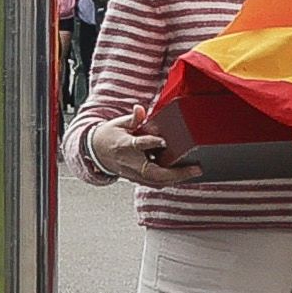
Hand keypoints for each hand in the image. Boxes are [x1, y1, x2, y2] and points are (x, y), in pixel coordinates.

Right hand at [84, 104, 200, 188]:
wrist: (96, 152)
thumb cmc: (110, 136)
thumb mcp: (119, 123)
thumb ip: (133, 119)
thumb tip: (139, 109)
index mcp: (124, 145)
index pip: (137, 145)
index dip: (150, 143)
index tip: (162, 140)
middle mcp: (130, 163)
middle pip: (153, 172)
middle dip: (175, 173)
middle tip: (195, 168)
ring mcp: (133, 174)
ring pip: (156, 181)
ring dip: (176, 179)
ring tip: (194, 172)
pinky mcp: (137, 179)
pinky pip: (155, 183)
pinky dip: (170, 180)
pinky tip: (184, 176)